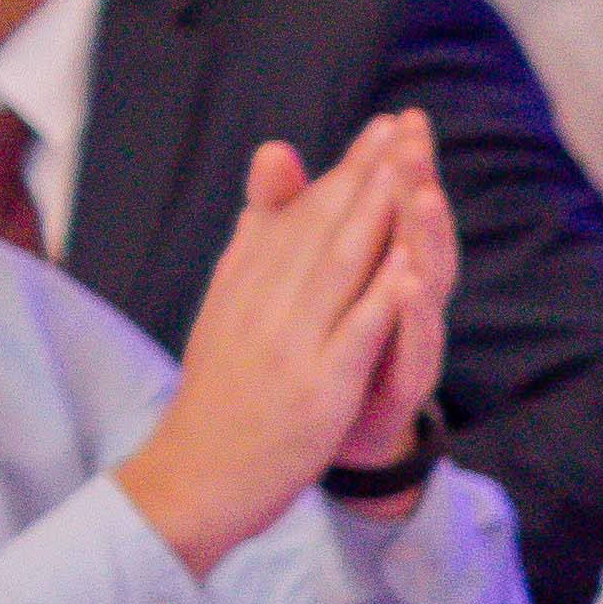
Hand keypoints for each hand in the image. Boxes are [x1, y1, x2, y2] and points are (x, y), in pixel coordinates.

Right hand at [111, 120, 432, 572]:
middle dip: (366, 175)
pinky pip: (350, 340)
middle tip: (405, 127)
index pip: (304, 216)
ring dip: (374, 219)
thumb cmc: (222, 393)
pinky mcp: (313, 390)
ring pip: (336, 271)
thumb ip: (257, 243)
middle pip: (321, 230)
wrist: (194, 476)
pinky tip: (407, 272)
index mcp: (247, 284)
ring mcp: (289, 346)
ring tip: (408, 172)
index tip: (384, 128)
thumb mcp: (230, 309)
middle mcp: (264, 305)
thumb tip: (273, 171)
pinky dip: (378, 304)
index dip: (347, 170)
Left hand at [324, 138, 460, 494]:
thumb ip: (289, 216)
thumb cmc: (316, 357)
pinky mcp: (401, 387)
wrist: (323, 444)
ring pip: (427, 285)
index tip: (400, 117)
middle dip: (418, 186)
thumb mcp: (298, 280)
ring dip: (425, 238)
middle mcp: (406, 305)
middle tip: (415, 142)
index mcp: (380, 275)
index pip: (395, 209)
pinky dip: (412, 313)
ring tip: (421, 193)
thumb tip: (273, 150)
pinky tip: (409, 282)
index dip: (399, 164)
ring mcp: (409, 345)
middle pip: (420, 235)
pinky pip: (413, 345)